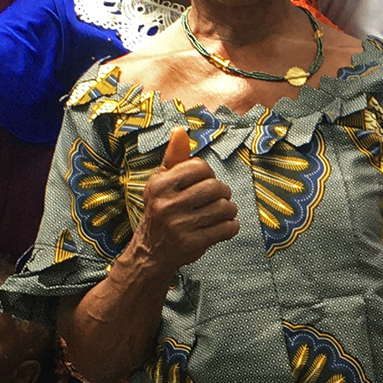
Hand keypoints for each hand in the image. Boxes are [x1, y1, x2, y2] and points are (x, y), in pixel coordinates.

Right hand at [126, 128, 238, 279]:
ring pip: (224, 208)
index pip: (199, 167)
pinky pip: (227, 228)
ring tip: (223, 212)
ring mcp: (180, 225)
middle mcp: (168, 204)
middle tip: (219, 198)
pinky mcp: (193, 243)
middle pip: (215, 187)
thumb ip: (174, 158)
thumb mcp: (161, 183)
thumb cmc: (161, 210)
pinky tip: (224, 227)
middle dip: (223, 192)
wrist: (151, 252)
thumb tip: (180, 130)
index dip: (208, 173)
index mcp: (160, 185)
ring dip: (229, 210)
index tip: (204, 182)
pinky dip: (231, 226)